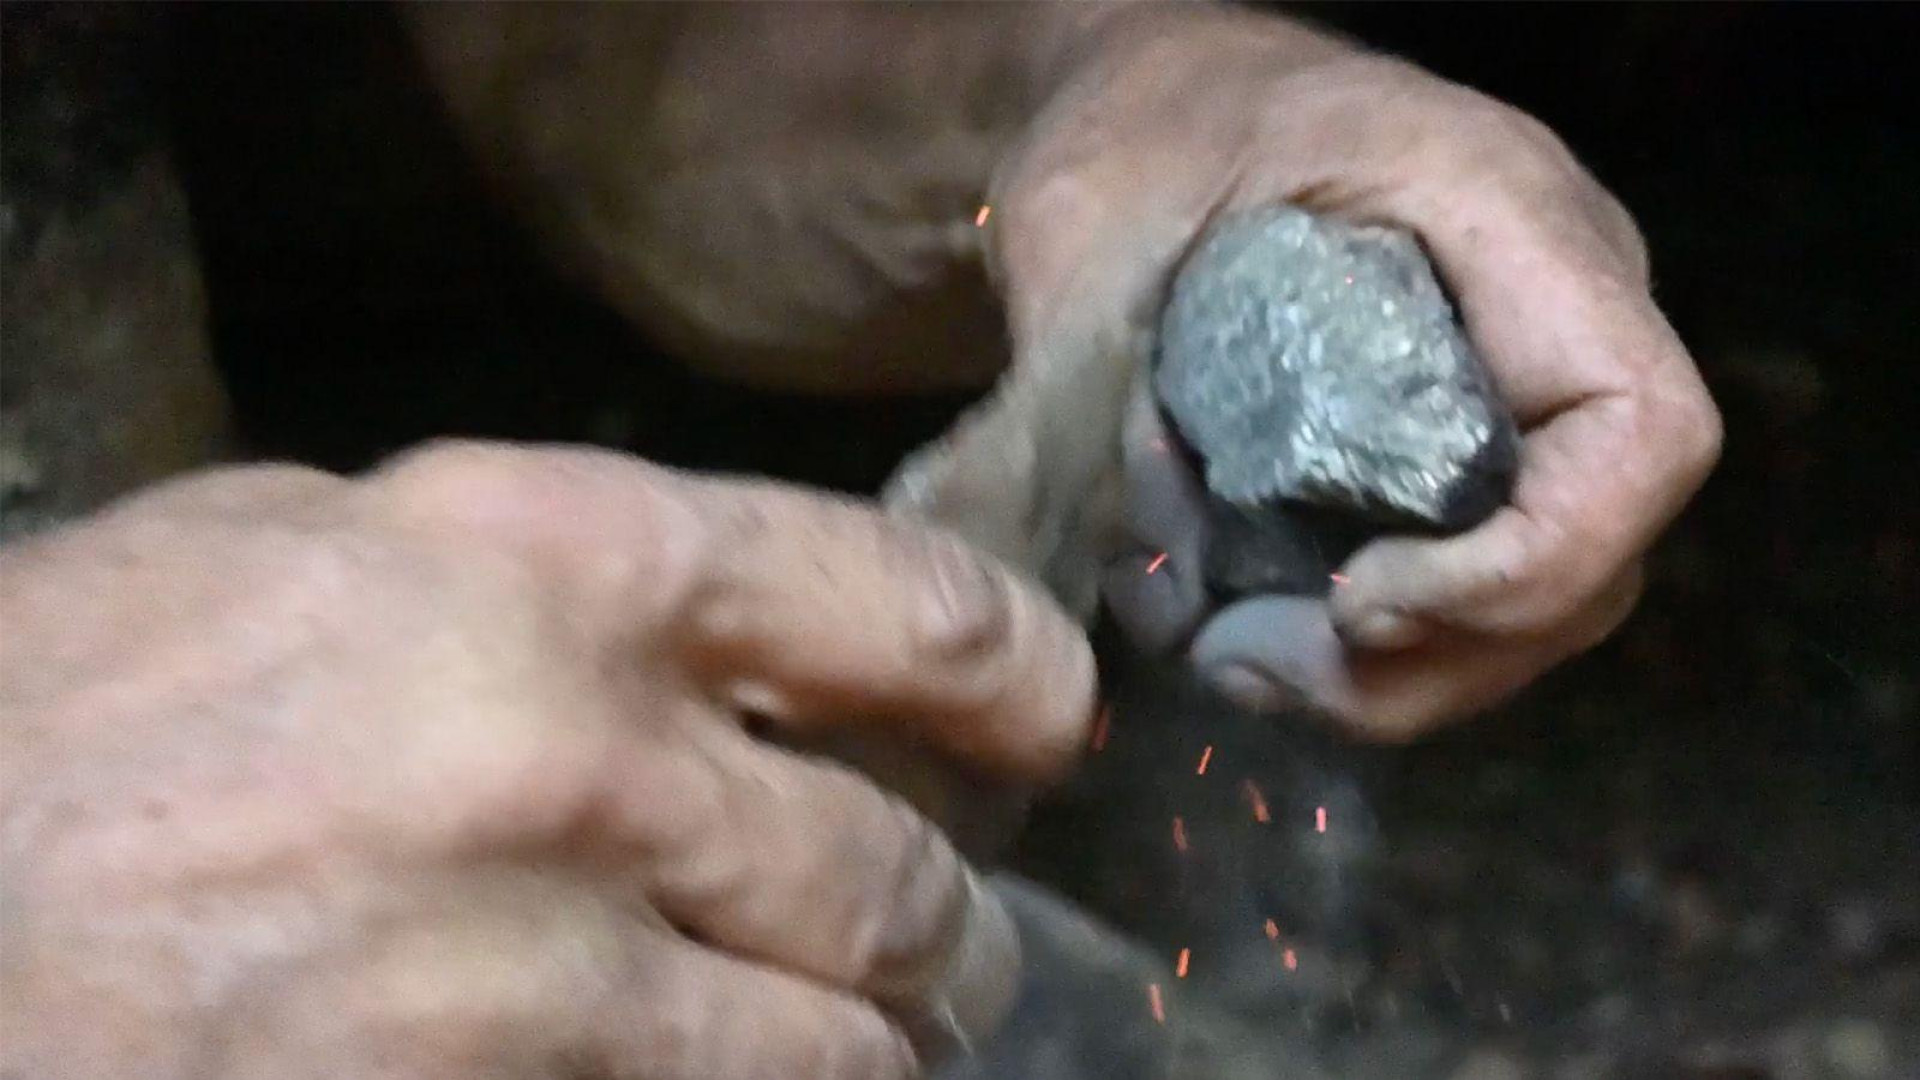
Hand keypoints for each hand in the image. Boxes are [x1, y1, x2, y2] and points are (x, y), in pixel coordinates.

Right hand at [0, 442, 1094, 1078]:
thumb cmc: (62, 709)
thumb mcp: (293, 548)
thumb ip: (521, 578)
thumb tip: (708, 624)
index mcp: (550, 559)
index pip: (899, 606)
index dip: (1014, 670)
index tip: (1048, 718)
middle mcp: (580, 753)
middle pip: (887, 871)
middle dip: (948, 929)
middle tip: (958, 950)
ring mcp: (533, 970)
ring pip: (830, 1048)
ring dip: (874, 1056)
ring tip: (881, 1052)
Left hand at [886, 5, 1719, 738]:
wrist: (1166, 89)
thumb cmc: (1143, 119)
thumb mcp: (1086, 216)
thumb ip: (1090, 380)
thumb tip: (1143, 588)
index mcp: (1506, 216)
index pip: (1638, 428)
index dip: (1530, 561)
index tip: (1356, 604)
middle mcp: (1557, 304)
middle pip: (1599, 551)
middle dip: (1441, 655)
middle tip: (1260, 666)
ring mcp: (1528, 377)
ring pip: (1548, 594)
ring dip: (1406, 677)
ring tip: (1243, 667)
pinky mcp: (1477, 432)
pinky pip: (1485, 578)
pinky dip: (1391, 651)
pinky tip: (1263, 645)